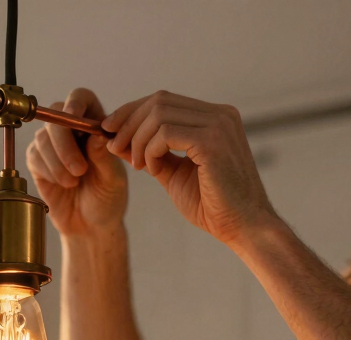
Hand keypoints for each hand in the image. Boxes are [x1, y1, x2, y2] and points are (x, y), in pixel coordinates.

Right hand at [26, 88, 127, 237]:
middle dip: (64, 143)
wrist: (90, 226)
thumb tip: (98, 136)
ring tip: (73, 182)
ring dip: (58, 162)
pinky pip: (35, 156)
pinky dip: (49, 171)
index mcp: (95, 125)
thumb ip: (105, 158)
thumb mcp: (113, 180)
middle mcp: (71, 130)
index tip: (73, 115)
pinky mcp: (38, 161)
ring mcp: (52, 144)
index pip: (81, 99)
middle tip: (79, 170)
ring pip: (43, 138)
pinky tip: (62, 184)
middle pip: (56, 116)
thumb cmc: (107, 199)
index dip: (75, 103)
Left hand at [102, 91, 276, 245]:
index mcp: (213, 118)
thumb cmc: (211, 205)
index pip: (163, 100)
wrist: (242, 227)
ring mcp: (219, 124)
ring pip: (159, 115)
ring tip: (137, 166)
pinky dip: (150, 150)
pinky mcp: (213, 140)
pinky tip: (151, 168)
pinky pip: (166, 133)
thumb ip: (149, 153)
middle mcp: (219, 114)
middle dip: (128, 123)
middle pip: (158, 100)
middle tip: (113, 147)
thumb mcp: (172, 173)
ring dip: (138, 140)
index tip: (108, 130)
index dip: (130, 111)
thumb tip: (115, 139)